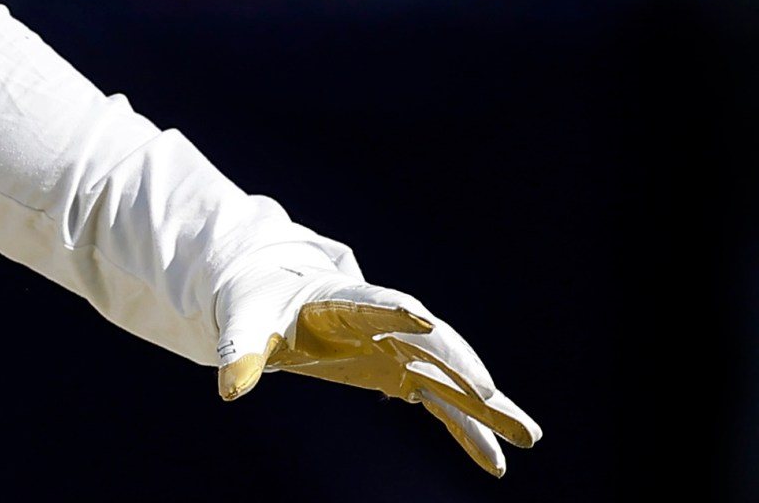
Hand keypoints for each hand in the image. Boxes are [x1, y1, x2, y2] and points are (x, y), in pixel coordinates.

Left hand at [216, 272, 541, 476]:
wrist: (277, 298)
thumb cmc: (259, 305)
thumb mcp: (244, 324)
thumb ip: (239, 352)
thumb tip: (228, 388)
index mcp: (340, 297)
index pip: (373, 300)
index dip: (394, 310)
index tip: (421, 320)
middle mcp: (383, 321)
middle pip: (428, 341)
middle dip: (459, 364)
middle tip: (487, 393)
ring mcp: (400, 348)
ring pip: (450, 376)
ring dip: (487, 405)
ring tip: (530, 435)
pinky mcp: (403, 373)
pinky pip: (442, 404)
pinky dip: (467, 429)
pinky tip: (496, 461)